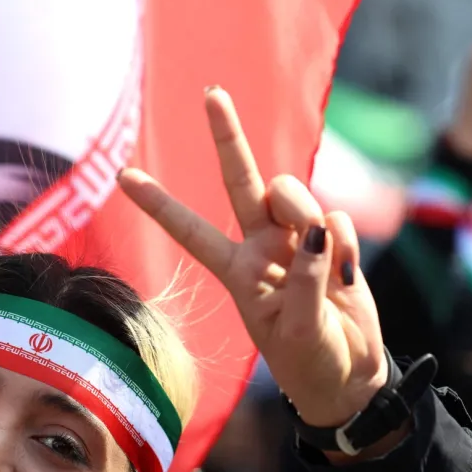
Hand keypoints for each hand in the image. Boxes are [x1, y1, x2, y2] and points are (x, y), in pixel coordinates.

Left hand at [118, 87, 386, 428]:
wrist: (348, 377)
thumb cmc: (312, 362)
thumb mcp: (300, 331)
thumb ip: (306, 280)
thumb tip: (318, 230)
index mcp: (237, 272)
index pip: (190, 231)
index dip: (159, 204)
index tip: (123, 175)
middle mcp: (261, 247)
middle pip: (240, 181)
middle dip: (227, 136)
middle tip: (211, 93)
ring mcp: (297, 240)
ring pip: (293, 194)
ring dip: (307, 215)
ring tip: (326, 262)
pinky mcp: (334, 241)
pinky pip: (337, 219)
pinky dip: (347, 244)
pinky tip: (348, 276)